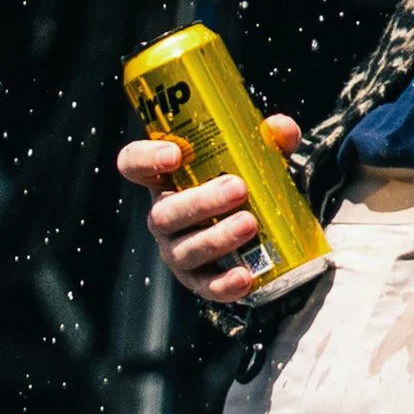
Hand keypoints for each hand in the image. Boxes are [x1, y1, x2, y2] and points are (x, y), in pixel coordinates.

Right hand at [116, 114, 303, 303]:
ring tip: (250, 224)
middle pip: (164, 213)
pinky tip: (245, 275)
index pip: (133, 163)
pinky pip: (204, 285)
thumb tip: (280, 128)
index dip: (145, 158)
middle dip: (200, 202)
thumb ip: (268, 139)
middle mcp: (163, 215)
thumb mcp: (257, 156)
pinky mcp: (196, 279)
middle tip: (238, 188)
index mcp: (167, 178)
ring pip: (184, 249)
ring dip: (216, 238)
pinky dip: (223, 283)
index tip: (175, 154)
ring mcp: (176, 249)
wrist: (266, 226)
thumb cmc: (246, 182)